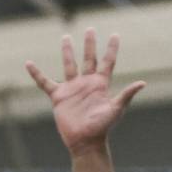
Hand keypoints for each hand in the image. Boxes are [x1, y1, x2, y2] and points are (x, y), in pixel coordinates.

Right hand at [26, 29, 144, 157]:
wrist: (85, 142)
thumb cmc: (102, 127)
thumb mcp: (116, 109)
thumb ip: (126, 95)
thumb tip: (142, 83)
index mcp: (101, 84)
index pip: (107, 62)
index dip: (111, 48)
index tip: (115, 34)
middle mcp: (86, 83)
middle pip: (88, 59)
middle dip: (89, 44)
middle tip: (90, 29)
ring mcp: (72, 88)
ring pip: (69, 65)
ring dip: (67, 52)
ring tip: (66, 37)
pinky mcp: (59, 96)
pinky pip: (45, 82)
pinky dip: (36, 74)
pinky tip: (28, 64)